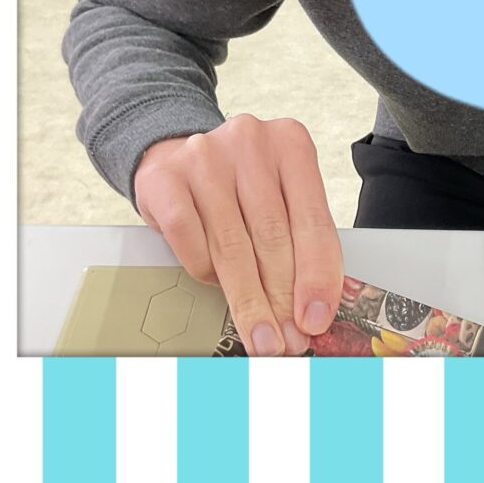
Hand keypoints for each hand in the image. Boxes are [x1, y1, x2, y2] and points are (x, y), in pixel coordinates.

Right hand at [134, 115, 343, 355]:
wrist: (177, 153)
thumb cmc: (240, 183)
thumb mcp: (281, 195)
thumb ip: (301, 239)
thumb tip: (314, 307)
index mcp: (291, 144)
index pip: (312, 220)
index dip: (317, 276)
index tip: (317, 317)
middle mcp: (250, 142)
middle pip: (272, 236)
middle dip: (282, 298)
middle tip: (289, 340)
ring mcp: (204, 157)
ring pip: (232, 246)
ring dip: (249, 301)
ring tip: (262, 336)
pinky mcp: (166, 179)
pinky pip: (191, 242)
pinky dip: (207, 274)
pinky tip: (218, 290)